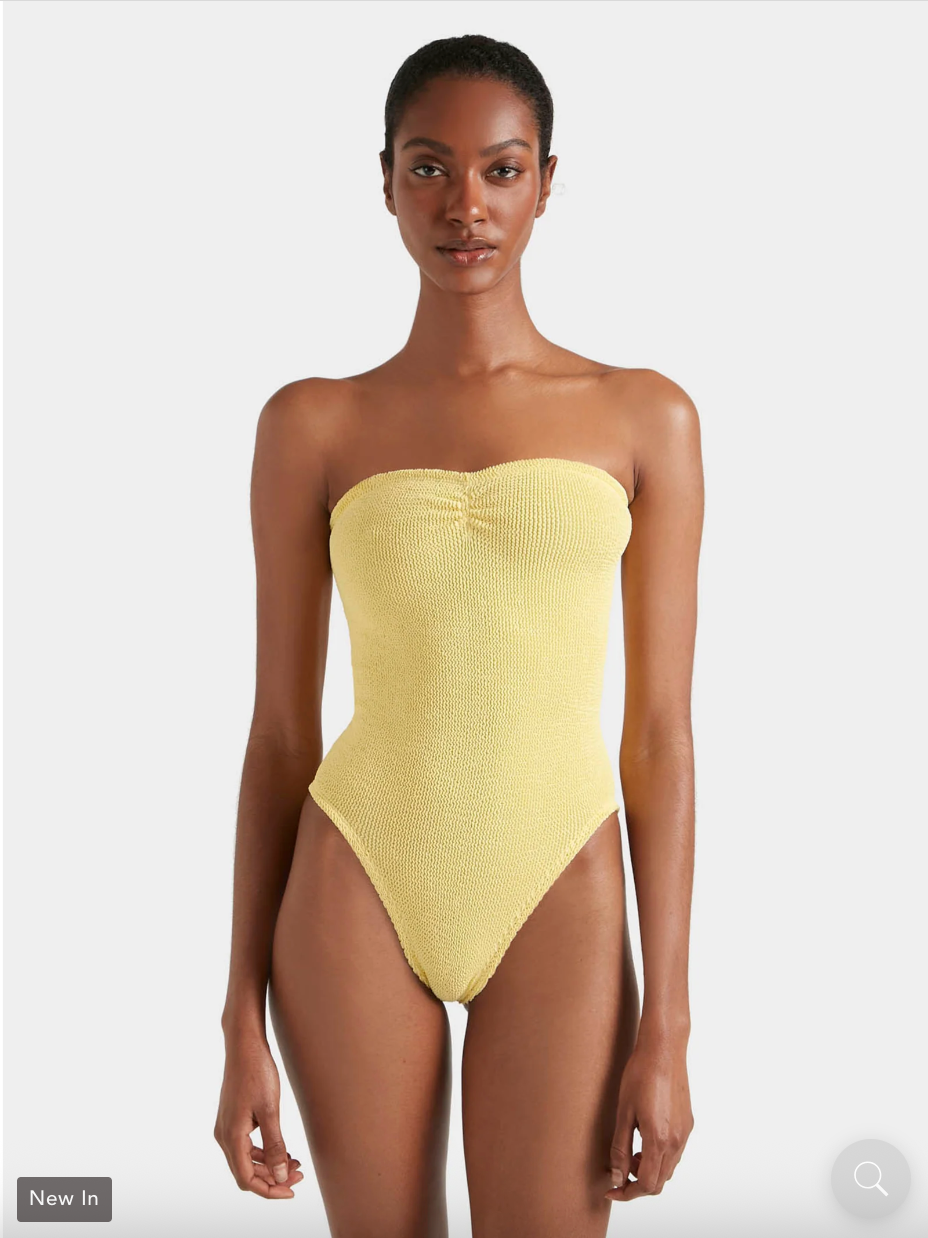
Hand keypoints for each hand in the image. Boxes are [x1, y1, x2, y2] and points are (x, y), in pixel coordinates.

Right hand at [214, 1030, 303, 1198]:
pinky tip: (282, 1150)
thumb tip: (281, 1175)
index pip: (246, 1178)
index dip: (269, 1190)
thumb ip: (275, 1145)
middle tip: (300, 1175)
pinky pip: (245, 1146)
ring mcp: (226, 1127)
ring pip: (246, 1160)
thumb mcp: (270, 1110)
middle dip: (272, 1178)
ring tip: (295, 1163)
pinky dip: (263, 1152)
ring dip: (268, 1166)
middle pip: (246, 1172)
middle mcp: (224, 1135)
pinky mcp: (232, 1118)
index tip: (291, 1190)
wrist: (244, 1045)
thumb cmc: (257, 1072)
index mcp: (231, 1136)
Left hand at [605, 1033, 693, 1201]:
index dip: (627, 1193)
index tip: (611, 1189)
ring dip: (650, 1169)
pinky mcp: (688, 1123)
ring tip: (631, 1151)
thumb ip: (620, 1148)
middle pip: (659, 1182)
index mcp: (659, 1140)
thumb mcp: (623, 1112)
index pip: (647, 1185)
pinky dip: (660, 1156)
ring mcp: (685, 1133)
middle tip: (619, 1169)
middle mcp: (677, 1141)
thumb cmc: (640, 1075)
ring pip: (669, 1168)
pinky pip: (676, 1152)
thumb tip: (617, 1177)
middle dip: (637, 1183)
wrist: (663, 1049)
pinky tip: (645, 1138)